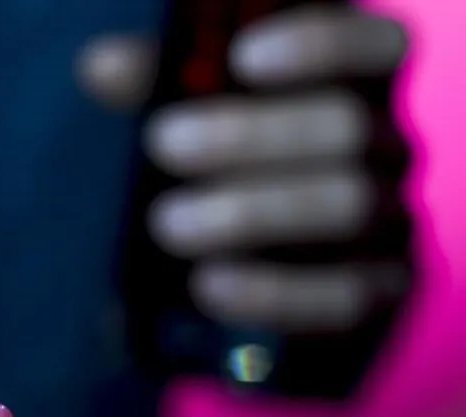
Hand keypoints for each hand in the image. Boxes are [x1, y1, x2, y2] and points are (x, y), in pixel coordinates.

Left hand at [80, 6, 412, 330]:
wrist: (259, 273)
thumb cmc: (224, 167)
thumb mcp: (192, 116)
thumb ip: (158, 84)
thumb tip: (103, 66)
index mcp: (353, 85)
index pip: (377, 46)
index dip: (322, 44)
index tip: (242, 57)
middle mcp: (384, 147)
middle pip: (348, 126)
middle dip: (249, 133)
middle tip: (163, 143)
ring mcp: (388, 221)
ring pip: (349, 206)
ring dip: (251, 212)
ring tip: (167, 223)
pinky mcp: (377, 294)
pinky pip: (344, 296)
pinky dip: (273, 291)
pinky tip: (208, 284)